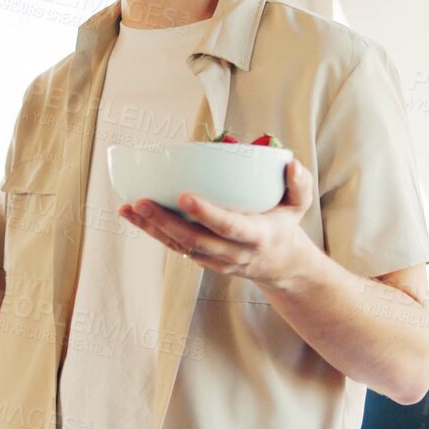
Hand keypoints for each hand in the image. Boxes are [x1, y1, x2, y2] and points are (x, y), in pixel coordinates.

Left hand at [118, 156, 319, 287]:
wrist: (279, 265)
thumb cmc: (284, 225)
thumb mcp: (299, 206)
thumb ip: (300, 185)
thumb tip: (291, 163)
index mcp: (256, 236)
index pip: (229, 227)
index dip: (207, 214)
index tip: (184, 197)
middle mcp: (232, 253)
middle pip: (194, 240)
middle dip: (165, 222)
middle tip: (141, 201)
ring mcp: (214, 260)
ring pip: (178, 246)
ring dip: (151, 228)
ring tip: (128, 207)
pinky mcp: (201, 260)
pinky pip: (174, 246)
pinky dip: (151, 231)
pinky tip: (131, 213)